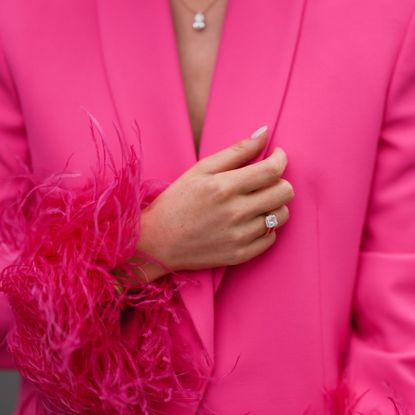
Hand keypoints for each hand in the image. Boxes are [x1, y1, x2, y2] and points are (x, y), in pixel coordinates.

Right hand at [135, 126, 293, 281]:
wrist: (158, 242)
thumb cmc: (176, 201)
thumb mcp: (200, 170)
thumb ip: (235, 151)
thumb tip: (264, 133)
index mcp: (224, 187)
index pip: (272, 170)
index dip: (281, 159)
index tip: (277, 155)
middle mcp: (235, 213)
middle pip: (284, 193)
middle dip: (280, 181)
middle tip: (265, 180)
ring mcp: (239, 237)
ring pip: (281, 216)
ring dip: (274, 205)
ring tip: (256, 202)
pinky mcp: (240, 255)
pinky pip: (271, 238)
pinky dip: (266, 227)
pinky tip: (249, 222)